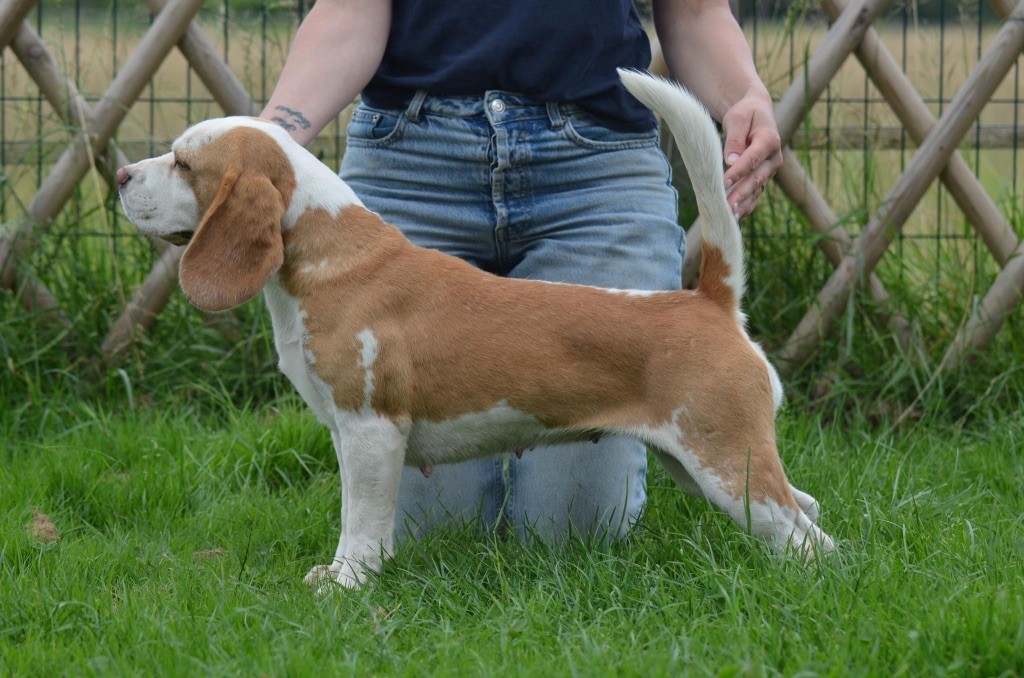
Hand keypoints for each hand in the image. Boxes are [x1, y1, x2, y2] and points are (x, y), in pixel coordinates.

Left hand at [721, 87, 782, 217]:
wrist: (756, 113)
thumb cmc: (745, 114)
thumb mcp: (737, 118)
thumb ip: (734, 138)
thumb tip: (730, 160)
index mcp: (770, 140)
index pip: (753, 158)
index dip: (738, 172)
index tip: (724, 183)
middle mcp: (773, 158)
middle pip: (756, 178)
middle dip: (740, 194)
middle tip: (726, 207)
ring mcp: (769, 170)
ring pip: (756, 190)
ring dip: (743, 204)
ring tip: (729, 217)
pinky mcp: (762, 178)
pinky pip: (755, 195)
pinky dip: (745, 206)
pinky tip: (734, 218)